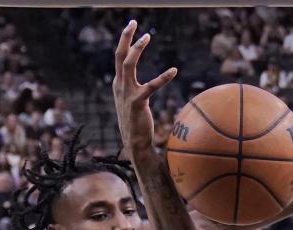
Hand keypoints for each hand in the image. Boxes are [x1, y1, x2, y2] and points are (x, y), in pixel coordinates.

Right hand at [112, 20, 176, 154]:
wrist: (135, 144)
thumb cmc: (136, 124)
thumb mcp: (131, 103)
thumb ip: (133, 91)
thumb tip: (140, 86)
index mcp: (119, 85)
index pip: (119, 58)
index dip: (125, 42)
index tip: (132, 27)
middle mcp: (120, 86)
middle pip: (119, 56)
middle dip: (125, 38)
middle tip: (133, 22)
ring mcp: (127, 94)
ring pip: (128, 64)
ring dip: (137, 49)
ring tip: (147, 37)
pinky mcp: (137, 103)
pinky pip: (150, 86)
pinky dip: (163, 77)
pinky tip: (173, 70)